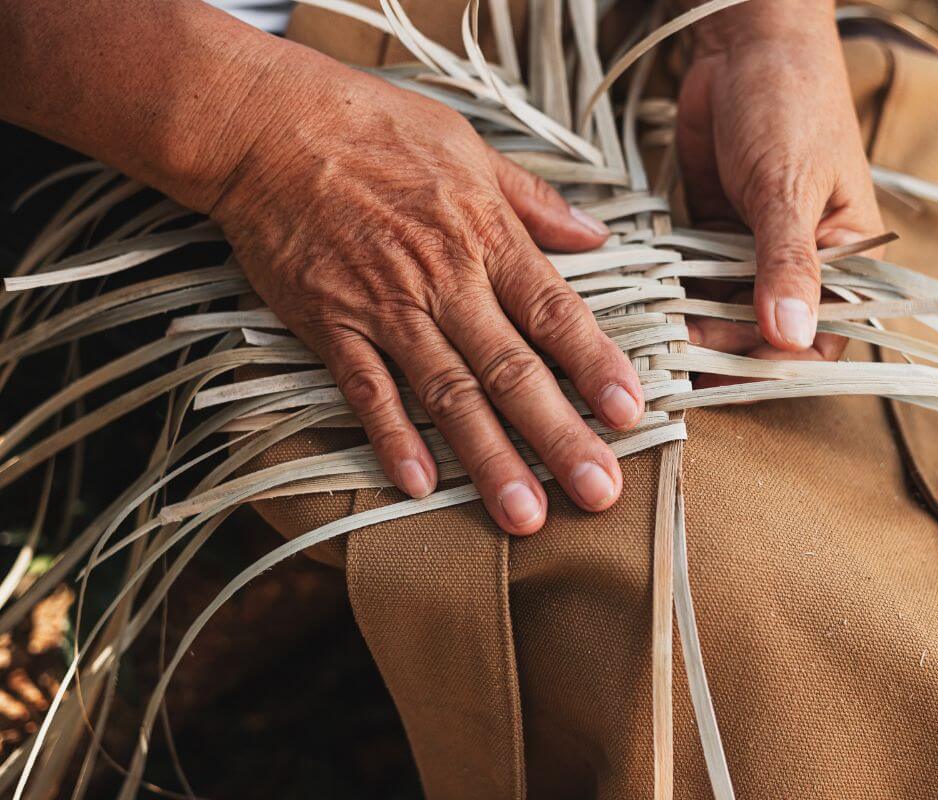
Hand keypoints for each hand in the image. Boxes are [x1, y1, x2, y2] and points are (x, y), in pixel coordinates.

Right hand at [210, 47, 642, 534]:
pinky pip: (366, 391)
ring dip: (489, 457)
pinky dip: (392, 438)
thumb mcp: (469, 145)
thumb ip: (534, 200)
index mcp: (487, 236)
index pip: (555, 312)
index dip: (595, 365)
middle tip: (598, 493)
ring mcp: (386, 307)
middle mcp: (445, 280)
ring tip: (524, 514)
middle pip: (512, 370)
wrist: (267, 123)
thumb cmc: (372, 126)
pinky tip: (421, 485)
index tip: (629, 413)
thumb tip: (594, 234)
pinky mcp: (330, 324)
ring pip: (448, 394)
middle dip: (559, 436)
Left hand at [676, 0, 882, 363]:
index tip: (732, 377)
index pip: (823, 335)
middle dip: (726, 348)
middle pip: (766, 334)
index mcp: (847, 256)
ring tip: (658, 343)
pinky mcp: (713, 235)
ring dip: (695, 327)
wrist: (743, 43)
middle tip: (680, 361)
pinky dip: (674, 296)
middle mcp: (802, 263)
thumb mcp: (789, 186)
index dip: (780, 365)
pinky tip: (648, 312)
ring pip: (725, 311)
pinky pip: (694, 280)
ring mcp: (753, 251)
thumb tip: (791, 337)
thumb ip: (787, 263)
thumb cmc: (791, 103)